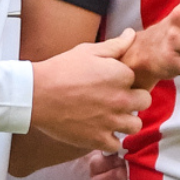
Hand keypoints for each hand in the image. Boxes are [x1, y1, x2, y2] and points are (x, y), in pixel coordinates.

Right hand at [31, 30, 151, 151]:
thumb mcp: (88, 51)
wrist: (35, 94)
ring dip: (126, 121)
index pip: (138, 79)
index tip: (113, 83)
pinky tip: (101, 131)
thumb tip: (131, 34)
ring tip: (112, 117)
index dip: (126, 81)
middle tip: (117, 99)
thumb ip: (115, 45)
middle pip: (143, 102)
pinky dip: (111, 140)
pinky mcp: (97, 139)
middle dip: (133, 100)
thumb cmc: (61, 70)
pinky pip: (117, 144)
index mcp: (121, 75)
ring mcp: (111, 121)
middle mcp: (121, 99)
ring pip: (135, 125)